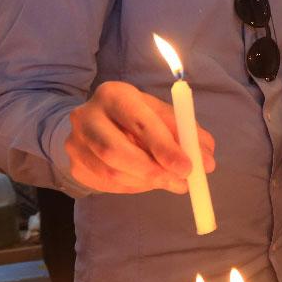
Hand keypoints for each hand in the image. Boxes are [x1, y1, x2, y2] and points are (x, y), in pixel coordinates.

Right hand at [66, 81, 215, 193]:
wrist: (94, 124)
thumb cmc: (137, 118)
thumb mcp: (162, 116)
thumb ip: (186, 135)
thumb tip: (207, 161)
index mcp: (114, 94)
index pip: (139, 122)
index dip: (164, 147)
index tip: (188, 167)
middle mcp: (87, 116)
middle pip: (114, 151)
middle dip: (152, 170)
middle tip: (179, 182)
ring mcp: (75, 143)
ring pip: (111, 172)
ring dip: (146, 182)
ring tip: (170, 182)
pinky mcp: (74, 166)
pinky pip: (106, 184)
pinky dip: (134, 187)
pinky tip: (147, 181)